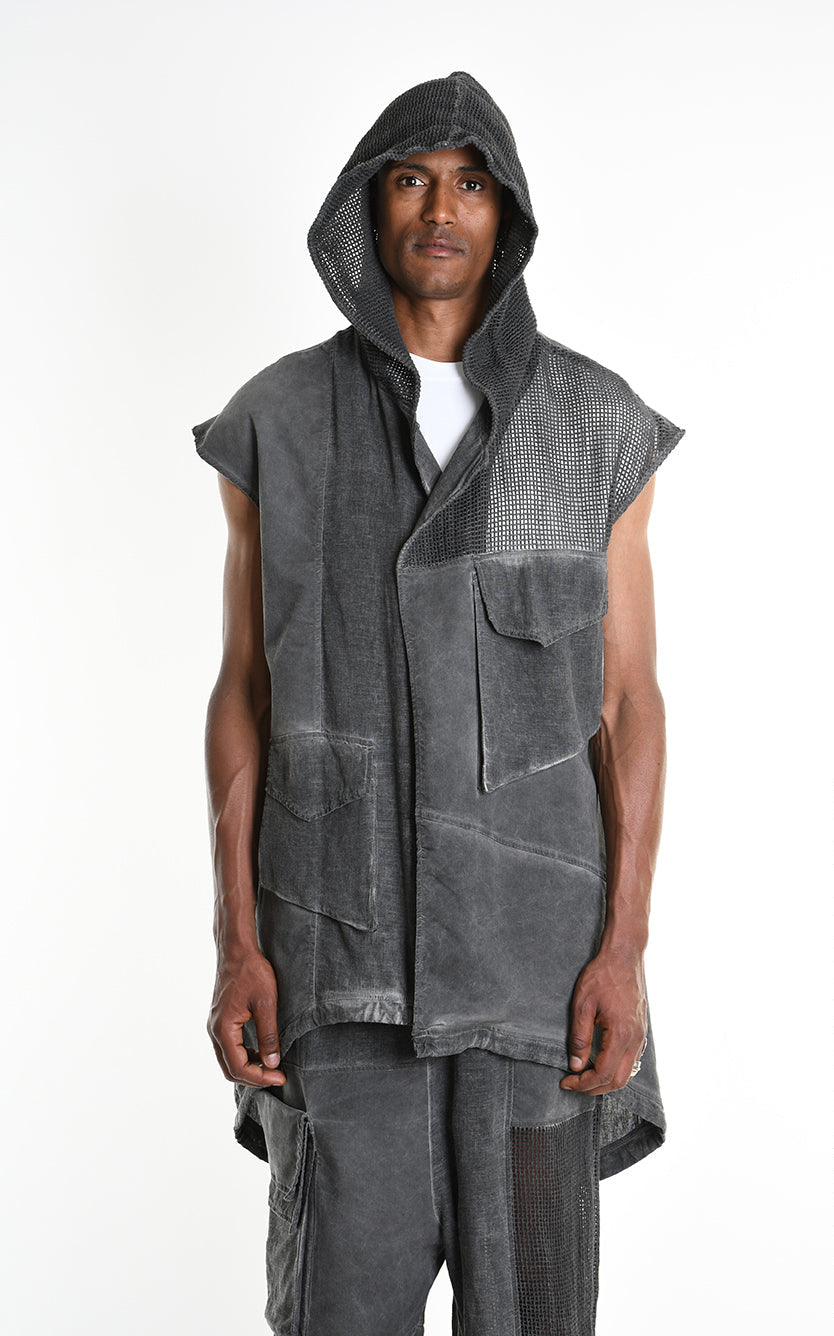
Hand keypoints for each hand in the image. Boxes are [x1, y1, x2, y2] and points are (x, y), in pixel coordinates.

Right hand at [207, 948, 286, 1087]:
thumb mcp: (266, 1003)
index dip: (260, 1078)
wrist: (237, 950)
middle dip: (254, 1078)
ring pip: (228, 1060)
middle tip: (277, 1077)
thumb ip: (268, 1035)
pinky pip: (229, 1047)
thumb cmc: (251, 972)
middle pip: (230, 1069)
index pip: (238, 1067)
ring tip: (272, 1067)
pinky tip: (262, 1053)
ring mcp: (215, 1026)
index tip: (280, 1077)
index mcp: (223, 1029)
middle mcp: (214, 1031)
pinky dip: (244, 1056)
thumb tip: (272, 1063)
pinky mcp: (220, 1020)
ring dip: (249, 1068)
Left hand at [559, 947, 647, 1094]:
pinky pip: (632, 1060)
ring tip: (585, 1077)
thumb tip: (576, 1065)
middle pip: (619, 1081)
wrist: (624, 956)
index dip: (584, 1083)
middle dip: (595, 1088)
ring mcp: (642, 1035)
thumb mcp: (582, 1004)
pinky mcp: (642, 1030)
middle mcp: (636, 1038)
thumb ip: (579, 1038)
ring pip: (628, 1073)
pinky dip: (617, 1070)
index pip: (604, 1073)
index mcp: (621, 1033)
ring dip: (607, 1081)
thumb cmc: (602, 975)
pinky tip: (601, 1063)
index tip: (567, 1082)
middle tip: (574, 1084)